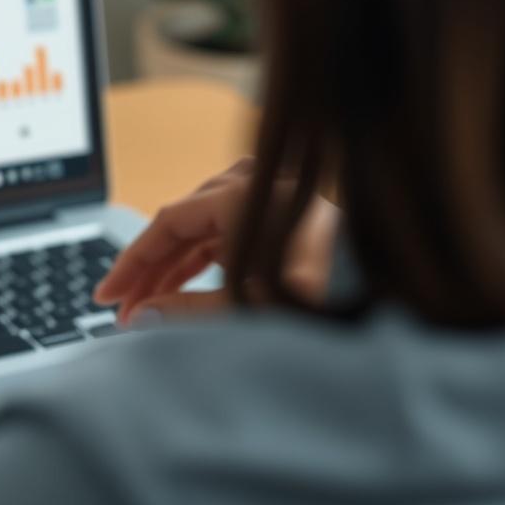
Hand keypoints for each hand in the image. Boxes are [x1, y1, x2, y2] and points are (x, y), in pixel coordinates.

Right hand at [94, 158, 339, 323]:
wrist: (398, 301)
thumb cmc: (331, 298)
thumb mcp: (246, 307)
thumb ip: (185, 310)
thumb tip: (141, 316)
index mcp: (246, 196)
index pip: (167, 223)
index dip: (132, 262)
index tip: (107, 295)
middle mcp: (261, 188)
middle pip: (185, 222)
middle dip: (151, 268)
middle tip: (124, 308)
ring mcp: (279, 200)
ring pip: (208, 226)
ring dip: (177, 263)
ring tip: (151, 303)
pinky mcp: (293, 219)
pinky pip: (234, 230)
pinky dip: (208, 257)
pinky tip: (192, 283)